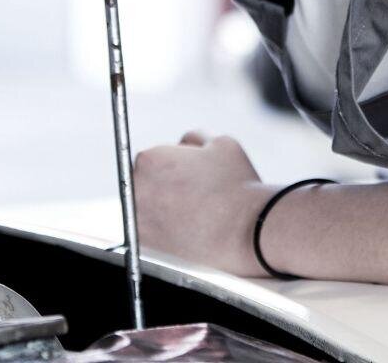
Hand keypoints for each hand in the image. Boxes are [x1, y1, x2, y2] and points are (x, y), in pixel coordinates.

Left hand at [132, 131, 271, 276]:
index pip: (150, 161)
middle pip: (141, 185)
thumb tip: (184, 143)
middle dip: (161, 190)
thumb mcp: (220, 143)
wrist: (250, 231)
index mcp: (150, 159)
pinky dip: (164, 234)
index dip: (170, 169)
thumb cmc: (238, 185)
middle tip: (189, 198)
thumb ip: (193, 139)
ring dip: (161, 212)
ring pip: (144, 211)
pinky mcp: (148, 247)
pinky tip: (187, 232)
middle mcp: (137, 188)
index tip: (186, 179)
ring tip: (192, 216)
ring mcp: (139, 220)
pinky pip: (150, 235)